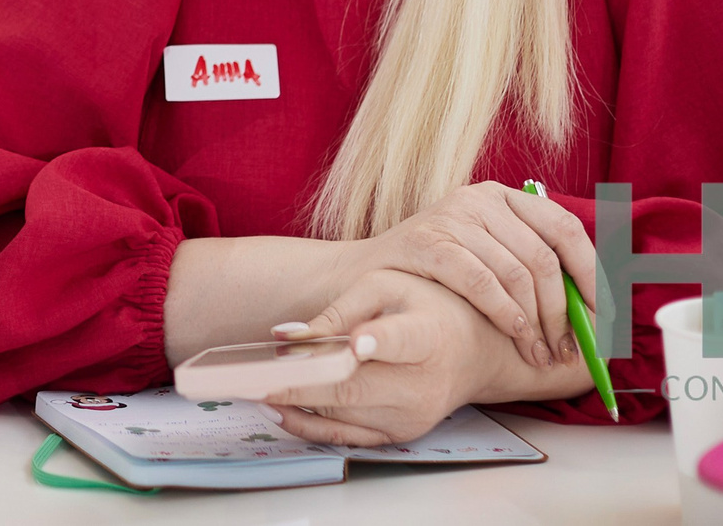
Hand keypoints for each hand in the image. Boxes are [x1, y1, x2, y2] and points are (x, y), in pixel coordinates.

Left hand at [267, 269, 579, 444]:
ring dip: (294, 401)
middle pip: (354, 387)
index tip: (356, 342)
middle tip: (252, 375)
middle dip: (299, 383)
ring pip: (342, 413)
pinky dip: (306, 424)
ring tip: (250, 385)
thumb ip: (339, 307)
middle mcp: (422, 384)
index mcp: (428, 335)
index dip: (378, 341)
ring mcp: (410, 416)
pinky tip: (275, 408)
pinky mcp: (397, 435)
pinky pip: (345, 436)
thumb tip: (288, 336)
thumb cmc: (424, 307)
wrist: (473, 352)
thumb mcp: (386, 286)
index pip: (402, 340)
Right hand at [308, 181, 597, 371]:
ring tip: (539, 352)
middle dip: (564, 312)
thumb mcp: (486, 258)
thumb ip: (530, 269)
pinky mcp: (428, 242)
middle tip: (568, 349)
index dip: (593, 271)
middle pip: (544, 257)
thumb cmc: (433, 278)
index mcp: (503, 197)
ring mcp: (452, 217)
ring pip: (518, 273)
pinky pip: (483, 281)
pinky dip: (506, 313)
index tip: (605, 314)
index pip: (565, 226)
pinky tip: (515, 335)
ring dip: (537, 323)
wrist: (361, 279)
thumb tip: (596, 309)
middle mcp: (480, 199)